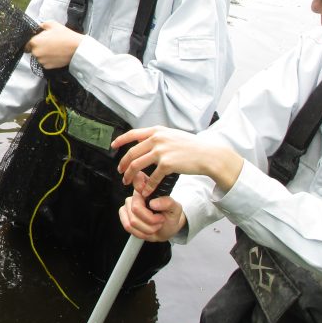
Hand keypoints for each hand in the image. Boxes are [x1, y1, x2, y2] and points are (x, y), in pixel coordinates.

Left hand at [25, 20, 82, 69]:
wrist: (76, 48)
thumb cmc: (64, 35)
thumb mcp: (52, 24)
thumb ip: (41, 25)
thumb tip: (38, 28)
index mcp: (34, 42)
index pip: (26, 44)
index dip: (31, 42)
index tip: (38, 41)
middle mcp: (36, 53)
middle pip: (32, 51)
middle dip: (38, 48)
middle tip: (48, 44)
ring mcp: (41, 61)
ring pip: (39, 57)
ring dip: (43, 54)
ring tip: (53, 49)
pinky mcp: (47, 67)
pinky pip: (44, 63)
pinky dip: (48, 60)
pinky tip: (55, 55)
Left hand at [113, 125, 242, 194]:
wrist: (208, 155)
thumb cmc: (192, 146)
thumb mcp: (172, 135)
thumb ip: (159, 136)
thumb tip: (145, 139)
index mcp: (157, 131)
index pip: (132, 134)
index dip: (120, 140)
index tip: (113, 146)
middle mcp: (157, 139)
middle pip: (132, 153)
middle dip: (123, 164)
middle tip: (121, 172)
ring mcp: (161, 151)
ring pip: (137, 165)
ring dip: (130, 176)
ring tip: (128, 183)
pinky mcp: (167, 164)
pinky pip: (152, 177)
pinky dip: (147, 186)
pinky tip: (145, 191)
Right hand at [118, 189, 186, 241]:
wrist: (166, 230)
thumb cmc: (170, 217)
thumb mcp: (175, 209)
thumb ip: (168, 203)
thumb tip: (153, 203)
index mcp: (147, 188)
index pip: (137, 179)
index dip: (139, 185)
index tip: (150, 199)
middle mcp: (134, 195)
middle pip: (136, 209)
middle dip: (151, 220)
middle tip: (160, 221)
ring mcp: (127, 206)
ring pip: (132, 221)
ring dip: (147, 229)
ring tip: (155, 226)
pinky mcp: (123, 216)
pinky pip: (128, 227)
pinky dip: (141, 233)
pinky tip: (147, 231)